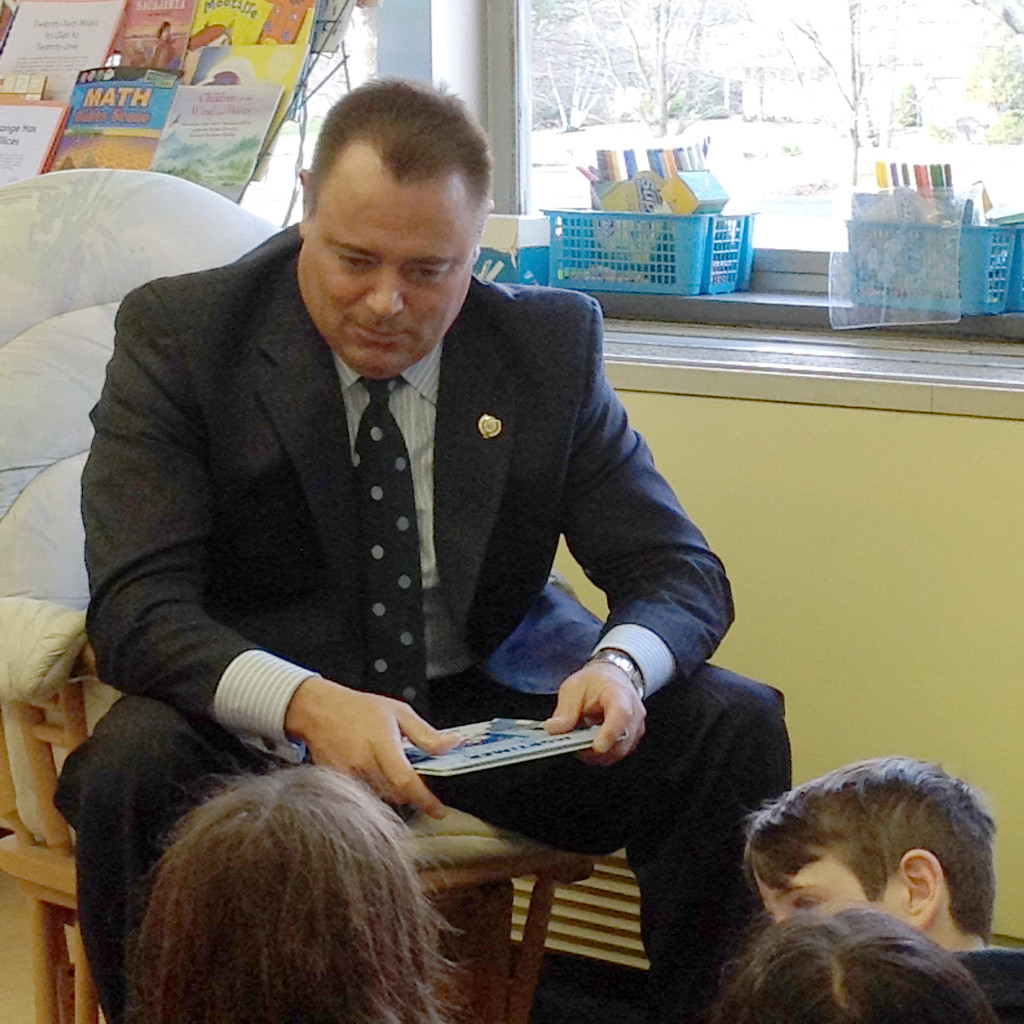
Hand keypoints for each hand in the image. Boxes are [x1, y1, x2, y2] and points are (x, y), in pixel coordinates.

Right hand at [284, 676, 460, 817]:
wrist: (319, 710)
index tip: (438, 810)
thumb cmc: (359, 709)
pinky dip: (375, 790)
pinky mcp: (337, 781)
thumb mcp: (399, 712)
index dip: (424, 799)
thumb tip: (452, 744)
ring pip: (381, 797)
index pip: (406, 781)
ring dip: (394, 790)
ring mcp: (348, 774)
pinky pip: (364, 795)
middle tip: (414, 775)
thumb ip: (426, 734)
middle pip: (396, 793)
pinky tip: (374, 772)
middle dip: (411, 790)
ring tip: (390, 768)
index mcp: (382, 743)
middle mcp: (364, 762)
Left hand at [543, 660, 645, 765]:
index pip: (621, 715)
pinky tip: (586, 744)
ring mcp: (635, 728)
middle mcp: (634, 712)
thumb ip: (565, 710)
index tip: (597, 747)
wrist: (610, 679)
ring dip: (595, 753)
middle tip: (571, 745)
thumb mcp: (574, 688)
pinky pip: (615, 754)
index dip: (610, 733)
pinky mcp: (630, 740)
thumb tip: (554, 729)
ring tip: (577, 741)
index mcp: (620, 694)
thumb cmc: (596, 682)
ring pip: (617, 752)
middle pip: (621, 740)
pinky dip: (599, 754)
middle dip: (594, 749)